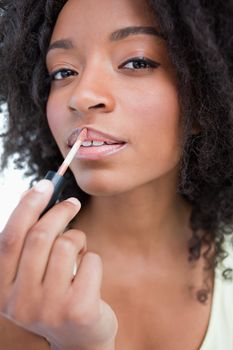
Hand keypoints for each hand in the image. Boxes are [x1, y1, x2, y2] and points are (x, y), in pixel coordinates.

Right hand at [0, 180, 117, 349]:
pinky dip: (93, 258)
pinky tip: (88, 274)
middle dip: (60, 212)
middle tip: (73, 203)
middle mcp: (20, 302)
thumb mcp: (34, 272)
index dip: (26, 206)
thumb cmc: (56, 296)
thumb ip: (28, 239)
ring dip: (78, 239)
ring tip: (80, 252)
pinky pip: (91, 261)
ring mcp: (49, 309)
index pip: (10, 238)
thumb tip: (29, 194)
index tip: (44, 184)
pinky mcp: (78, 310)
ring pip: (67, 245)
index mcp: (4, 289)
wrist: (80, 341)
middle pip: (40, 237)